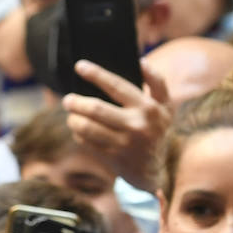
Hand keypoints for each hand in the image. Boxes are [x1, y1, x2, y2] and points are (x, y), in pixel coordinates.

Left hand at [62, 58, 170, 192]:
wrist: (155, 170)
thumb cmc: (156, 129)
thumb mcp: (165, 107)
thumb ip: (157, 83)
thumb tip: (141, 61)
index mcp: (148, 108)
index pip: (117, 86)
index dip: (96, 74)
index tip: (80, 66)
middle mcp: (136, 126)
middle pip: (96, 109)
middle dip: (76, 102)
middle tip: (67, 99)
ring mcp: (124, 144)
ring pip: (87, 128)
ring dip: (74, 120)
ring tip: (71, 115)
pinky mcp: (112, 158)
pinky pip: (87, 143)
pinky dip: (78, 135)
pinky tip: (78, 130)